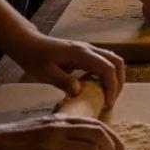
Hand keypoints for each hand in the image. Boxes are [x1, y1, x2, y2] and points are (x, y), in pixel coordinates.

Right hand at [0, 116, 122, 149]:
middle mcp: (59, 129)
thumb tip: (91, 136)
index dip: (112, 136)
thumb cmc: (23, 137)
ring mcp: (50, 145)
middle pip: (95, 136)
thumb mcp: (48, 125)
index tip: (121, 148)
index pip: (96, 125)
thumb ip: (68, 128)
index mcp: (62, 120)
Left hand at [7, 33, 123, 106]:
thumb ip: (63, 82)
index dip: (112, 86)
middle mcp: (90, 49)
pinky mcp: (87, 53)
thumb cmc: (36, 59)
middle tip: (111, 101)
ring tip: (108, 95)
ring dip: (115, 78)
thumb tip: (80, 92)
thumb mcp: (46, 74)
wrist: (31, 45)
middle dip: (119, 82)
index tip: (108, 104)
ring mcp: (89, 50)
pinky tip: (97, 87)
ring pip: (113, 60)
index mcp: (81, 54)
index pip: (107, 68)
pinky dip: (107, 75)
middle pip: (116, 62)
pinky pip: (104, 62)